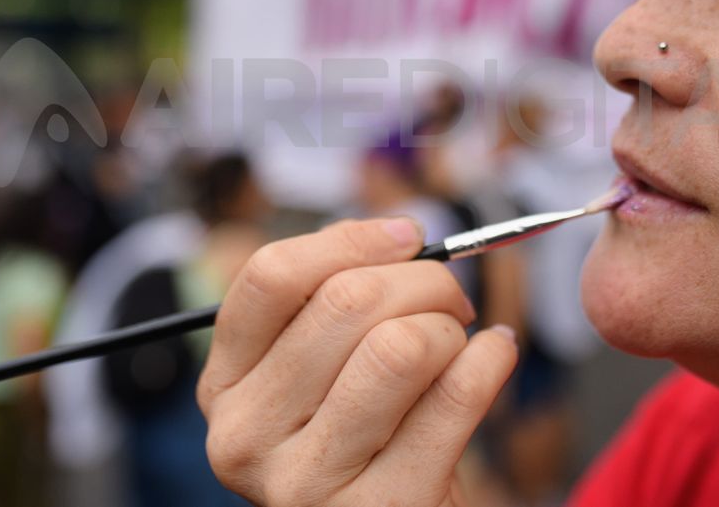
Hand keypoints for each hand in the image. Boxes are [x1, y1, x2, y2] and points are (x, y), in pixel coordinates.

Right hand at [197, 218, 518, 506]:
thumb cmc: (364, 440)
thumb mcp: (319, 376)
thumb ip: (334, 301)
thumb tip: (401, 236)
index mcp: (226, 386)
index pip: (271, 277)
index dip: (349, 240)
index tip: (406, 237)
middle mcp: (247, 436)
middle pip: (345, 302)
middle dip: (423, 281)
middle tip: (452, 299)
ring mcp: (307, 482)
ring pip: (399, 346)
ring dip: (449, 328)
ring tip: (459, 342)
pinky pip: (455, 396)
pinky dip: (490, 360)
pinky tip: (493, 357)